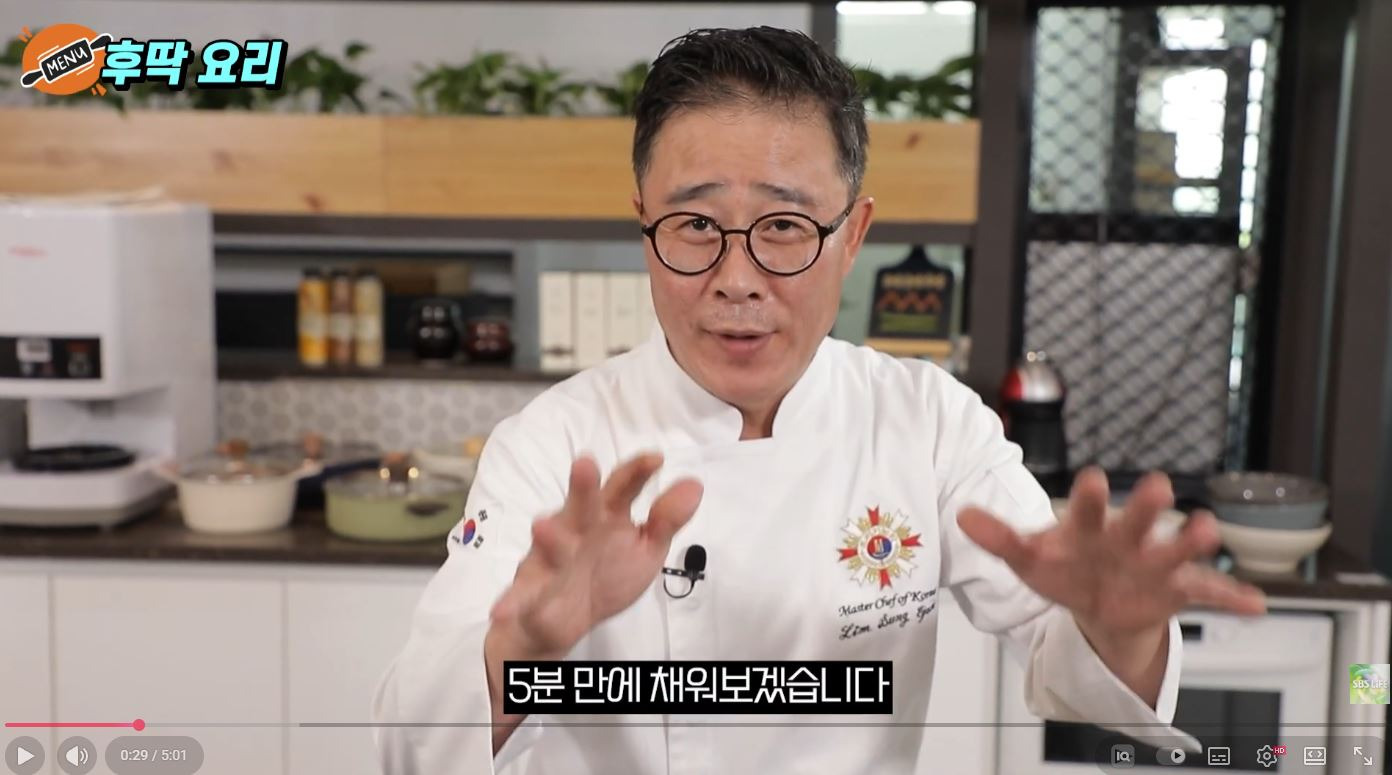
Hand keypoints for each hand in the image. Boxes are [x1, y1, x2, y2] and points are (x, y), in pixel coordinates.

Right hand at [489, 453, 702, 659]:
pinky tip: (502, 609)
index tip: (655, 459)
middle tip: (585, 464)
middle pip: (582, 505)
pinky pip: (522, 599)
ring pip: (550, 547)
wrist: (562, 618)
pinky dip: (512, 603)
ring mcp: (550, 559)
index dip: (636, 473)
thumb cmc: (605, 572)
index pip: (621, 488)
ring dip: (548, 539)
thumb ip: (666, 520)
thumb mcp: (645, 549)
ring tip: (542, 527)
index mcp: (606, 517)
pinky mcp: (532, 592)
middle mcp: (576, 530)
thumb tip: (695, 484)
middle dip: (582, 487)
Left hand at [957, 468, 1265, 700]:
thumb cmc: (1065, 567)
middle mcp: (1128, 540)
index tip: (1090, 478)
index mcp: (1090, 528)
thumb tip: (961, 516)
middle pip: (1138, 522)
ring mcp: (1155, 565)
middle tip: (1159, 487)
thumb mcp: (1029, 557)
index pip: (1086, 510)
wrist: (1097, 598)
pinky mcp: (1176, 592)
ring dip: (1192, 542)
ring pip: (1176, 552)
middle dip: (1147, 508)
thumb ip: (999, 538)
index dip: (1088, 498)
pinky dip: (1233, 598)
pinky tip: (1256, 604)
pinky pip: (1210, 595)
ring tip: (1207, 529)